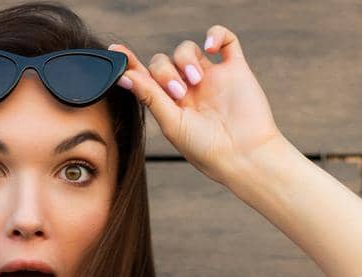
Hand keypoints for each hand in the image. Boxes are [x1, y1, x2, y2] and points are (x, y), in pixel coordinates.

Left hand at [109, 25, 286, 187]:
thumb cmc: (207, 148)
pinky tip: (211, 47)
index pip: (145, 78)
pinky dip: (216, 34)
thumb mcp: (171, 123)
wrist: (245, 155)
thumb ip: (150, 96)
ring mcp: (212, 77)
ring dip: (185, 59)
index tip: (116, 52)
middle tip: (179, 93)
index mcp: (171, 105)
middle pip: (164, 61)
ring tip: (196, 81)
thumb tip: (124, 76)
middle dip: (165, 72)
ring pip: (188, 49)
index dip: (131, 64)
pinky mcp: (235, 69)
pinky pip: (225, 39)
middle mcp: (189, 89)